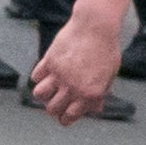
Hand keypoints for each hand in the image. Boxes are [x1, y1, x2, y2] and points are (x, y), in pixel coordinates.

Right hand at [28, 0, 128, 124]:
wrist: (97, 26)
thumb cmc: (106, 49)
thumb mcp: (109, 75)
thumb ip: (100, 94)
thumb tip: (94, 109)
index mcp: (90, 94)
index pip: (69, 117)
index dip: (65, 118)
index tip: (63, 115)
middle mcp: (73, 87)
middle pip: (52, 109)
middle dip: (53, 108)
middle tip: (55, 101)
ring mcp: (60, 74)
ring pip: (39, 94)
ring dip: (43, 94)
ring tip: (49, 88)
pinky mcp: (50, 60)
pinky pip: (36, 76)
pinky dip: (39, 76)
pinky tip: (47, 71)